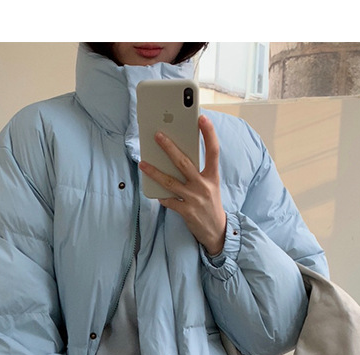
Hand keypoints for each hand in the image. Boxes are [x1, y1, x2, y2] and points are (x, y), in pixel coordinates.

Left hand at [139, 115, 226, 255]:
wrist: (217, 231)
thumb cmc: (210, 203)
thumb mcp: (211, 185)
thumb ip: (199, 171)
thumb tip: (178, 156)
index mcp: (212, 176)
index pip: (213, 150)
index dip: (209, 133)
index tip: (202, 118)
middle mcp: (204, 185)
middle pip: (184, 163)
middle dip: (169, 148)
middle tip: (158, 135)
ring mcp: (194, 199)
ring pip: (170, 182)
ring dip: (154, 172)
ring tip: (143, 163)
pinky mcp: (186, 212)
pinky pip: (168, 201)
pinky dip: (161, 196)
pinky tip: (154, 190)